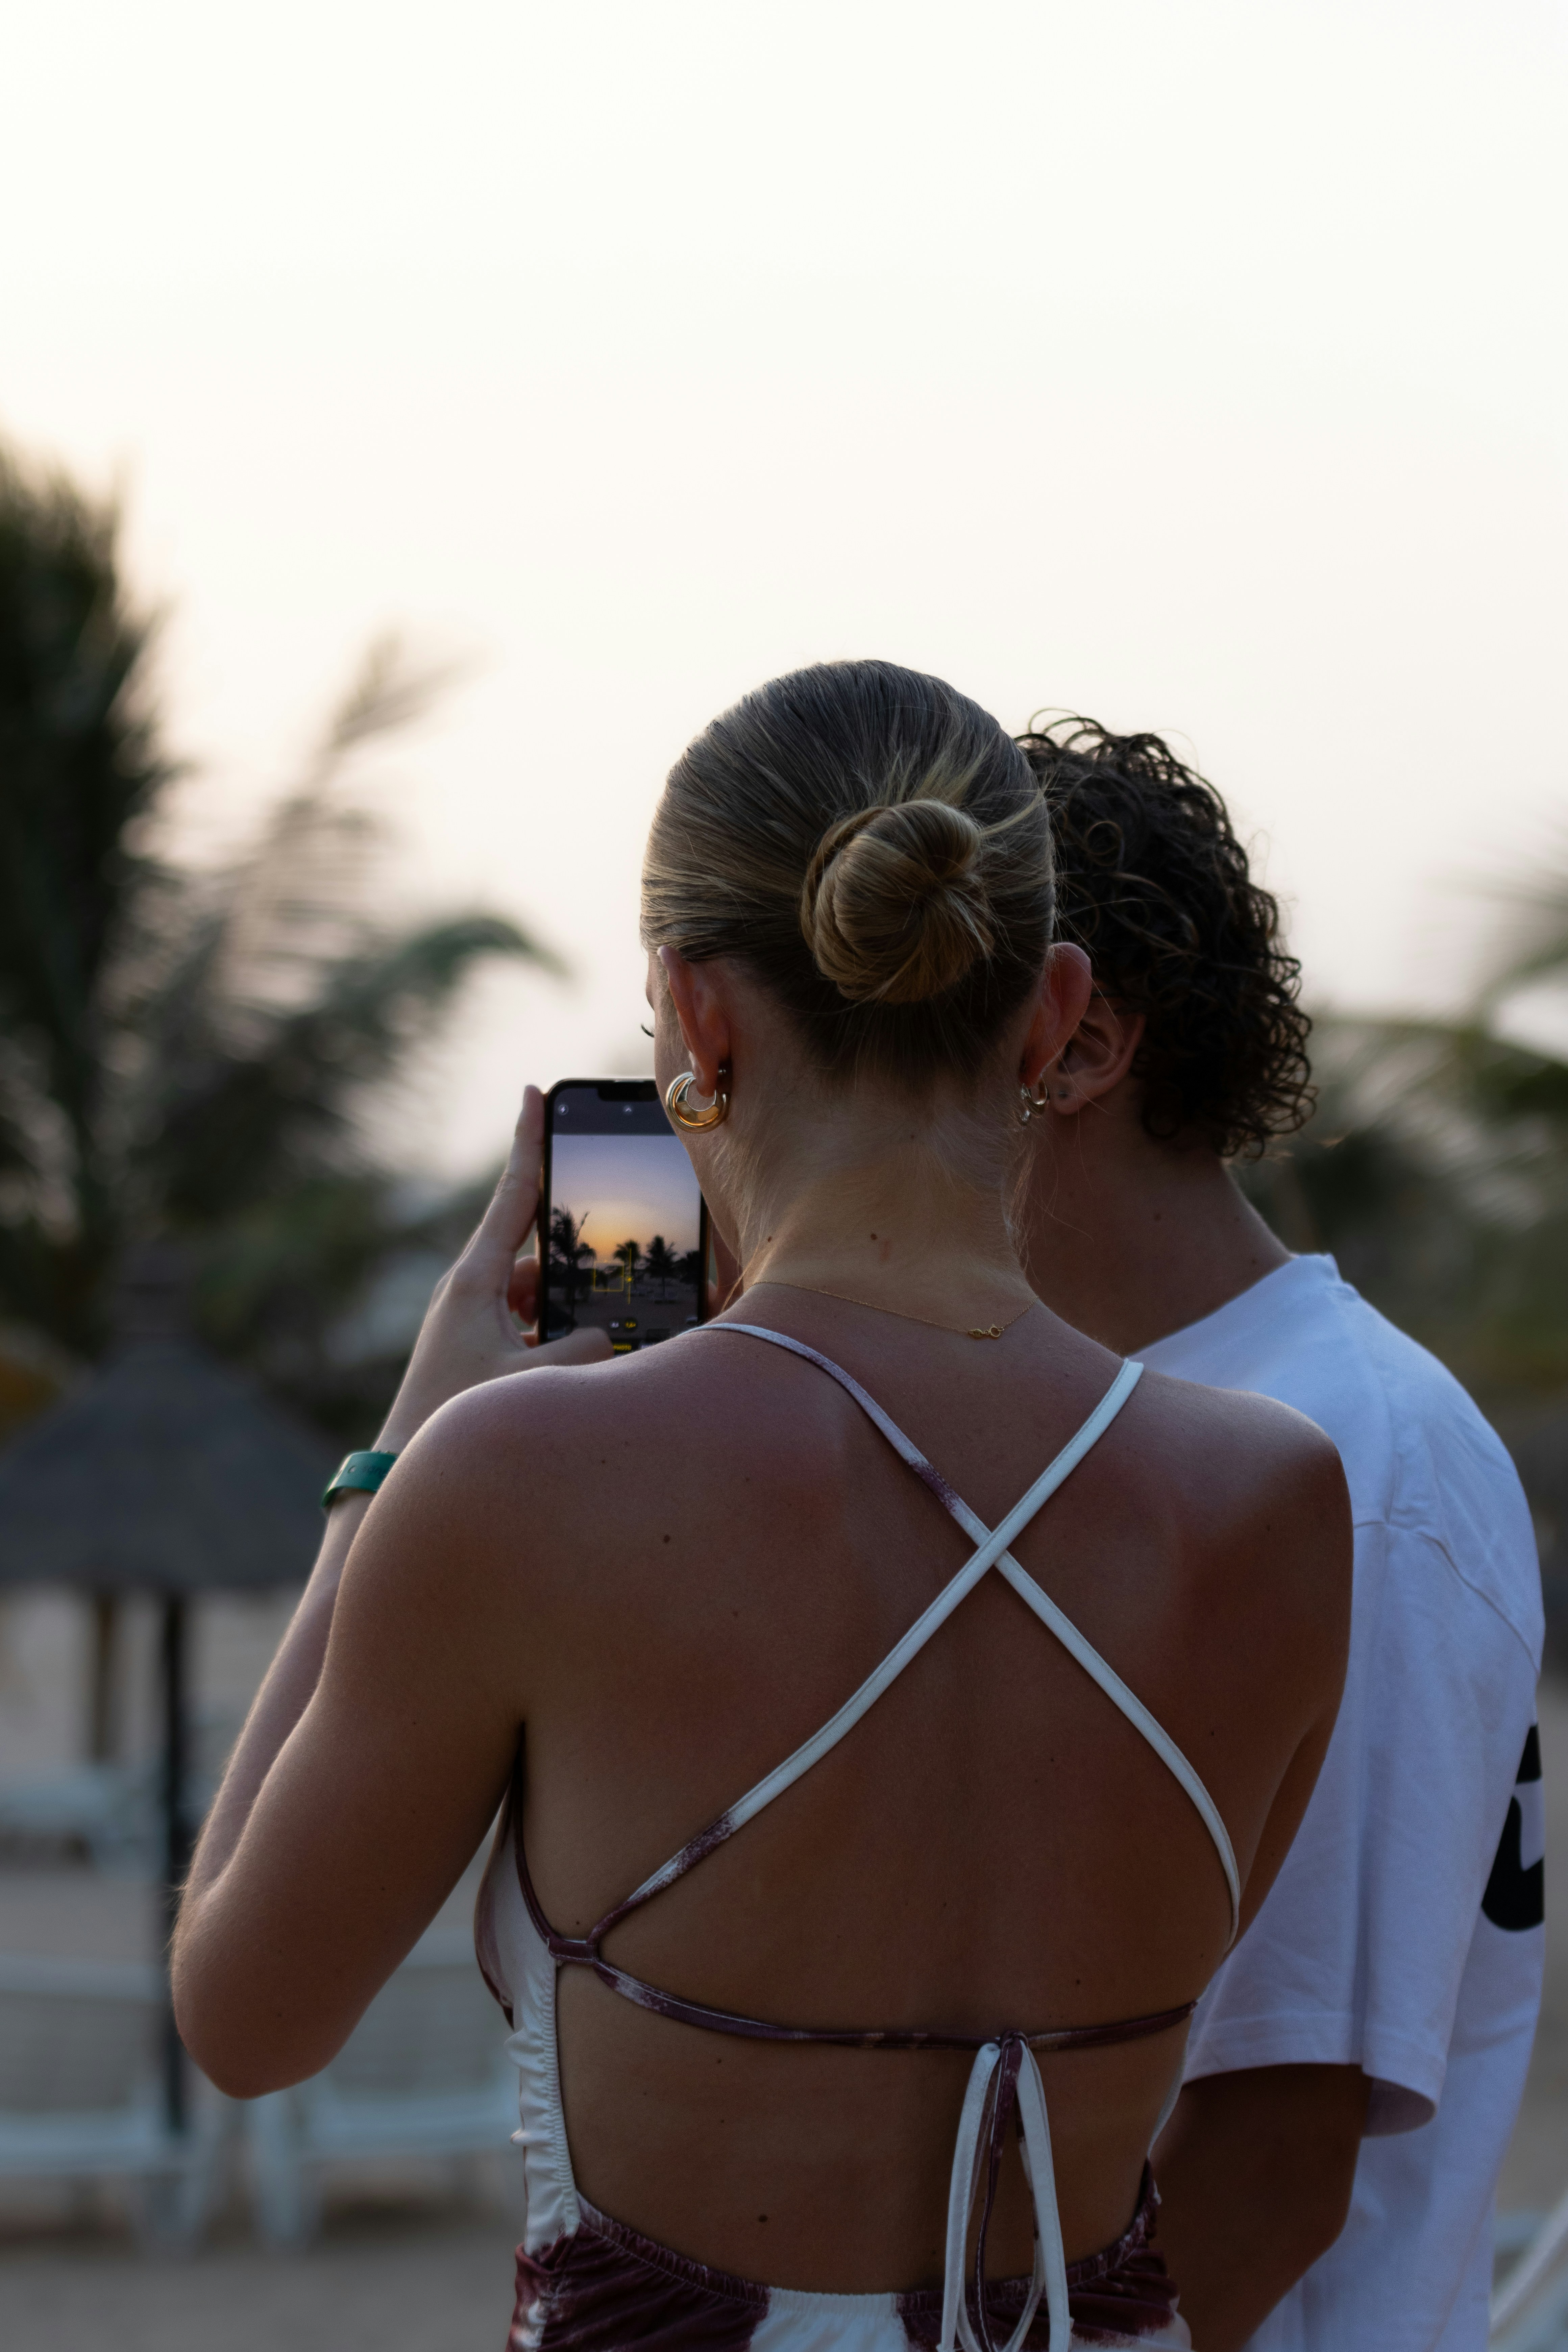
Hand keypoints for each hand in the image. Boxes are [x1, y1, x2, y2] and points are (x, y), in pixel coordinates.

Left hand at [375, 1086, 610, 1449]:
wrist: (403, 1466)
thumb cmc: (453, 1416)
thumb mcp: (527, 1381)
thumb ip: (579, 1351)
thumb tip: (602, 1336)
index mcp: (475, 1278)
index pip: (513, 1193)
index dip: (528, 1141)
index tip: (532, 1092)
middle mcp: (472, 1287)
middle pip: (535, 1245)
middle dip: (573, 1249)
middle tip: (610, 1249)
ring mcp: (474, 1315)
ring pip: (537, 1289)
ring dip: (567, 1302)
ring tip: (596, 1327)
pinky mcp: (479, 1343)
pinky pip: (529, 1320)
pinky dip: (554, 1330)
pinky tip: (575, 1357)